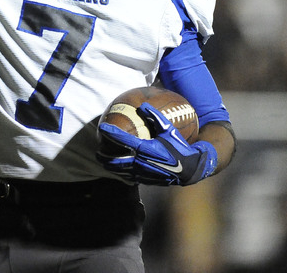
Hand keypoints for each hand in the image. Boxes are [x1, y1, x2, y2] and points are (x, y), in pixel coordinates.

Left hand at [97, 102, 217, 185]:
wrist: (189, 169)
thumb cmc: (179, 147)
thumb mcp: (169, 129)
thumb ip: (155, 117)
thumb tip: (143, 105)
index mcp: (147, 148)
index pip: (124, 140)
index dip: (112, 133)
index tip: (102, 127)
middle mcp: (143, 162)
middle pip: (117, 160)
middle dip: (105, 156)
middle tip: (97, 151)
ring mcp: (144, 173)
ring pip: (121, 171)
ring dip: (111, 166)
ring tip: (103, 161)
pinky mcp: (147, 180)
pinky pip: (130, 177)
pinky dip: (121, 173)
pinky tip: (118, 169)